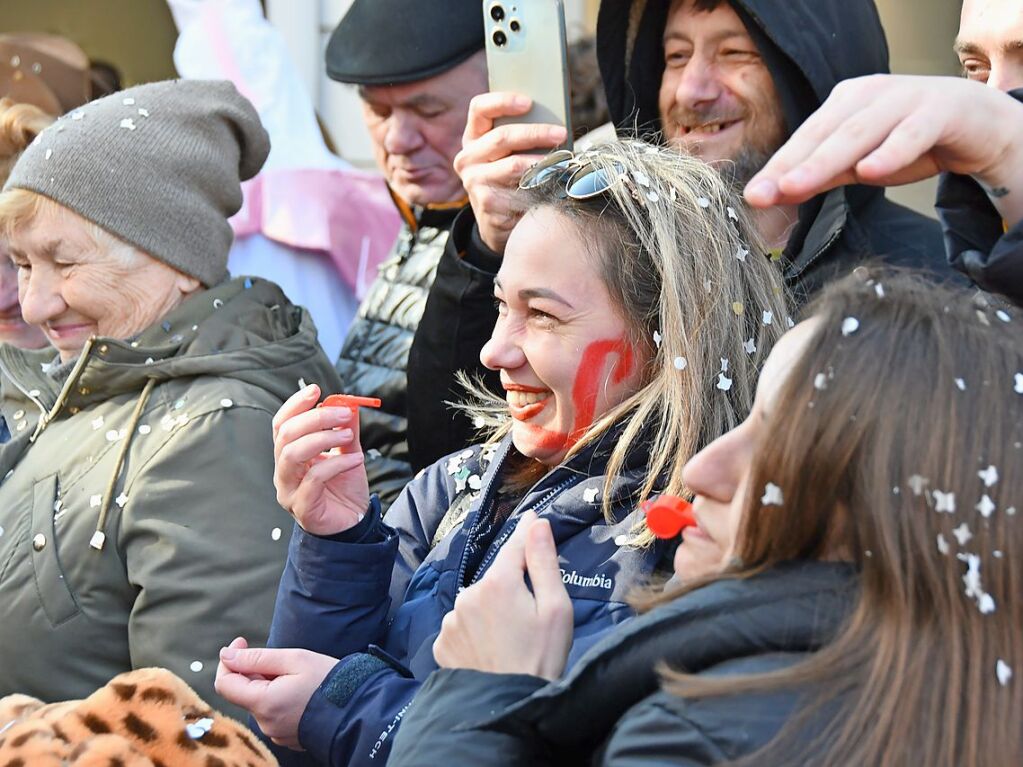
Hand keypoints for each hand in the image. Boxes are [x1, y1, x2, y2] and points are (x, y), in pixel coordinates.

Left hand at [215, 637, 338, 749]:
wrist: (358, 709)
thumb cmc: (328, 680)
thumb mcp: (295, 659)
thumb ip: (257, 658)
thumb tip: (226, 654)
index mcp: (264, 704)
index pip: (224, 683)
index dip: (229, 660)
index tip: (242, 642)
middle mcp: (265, 723)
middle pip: (243, 692)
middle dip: (254, 670)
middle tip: (281, 657)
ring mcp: (275, 732)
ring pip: (259, 701)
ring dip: (268, 683)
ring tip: (296, 675)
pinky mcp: (286, 736)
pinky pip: (272, 713)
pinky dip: (278, 697)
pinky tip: (300, 690)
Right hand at [272, 384, 369, 534]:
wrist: (353, 524)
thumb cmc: (344, 489)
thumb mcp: (348, 453)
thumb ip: (346, 431)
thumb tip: (350, 404)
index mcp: (290, 455)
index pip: (281, 424)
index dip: (295, 405)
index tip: (316, 390)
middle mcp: (283, 472)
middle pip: (285, 436)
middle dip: (315, 418)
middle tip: (343, 413)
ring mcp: (288, 491)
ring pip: (291, 455)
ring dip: (321, 438)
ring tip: (347, 435)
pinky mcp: (302, 508)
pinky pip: (313, 479)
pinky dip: (336, 464)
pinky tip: (355, 459)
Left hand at [433, 511, 573, 680]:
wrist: (509, 708)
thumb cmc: (541, 659)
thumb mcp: (556, 608)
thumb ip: (543, 562)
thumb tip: (536, 524)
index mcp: (498, 582)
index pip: (514, 546)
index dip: (526, 534)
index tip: (532, 520)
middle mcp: (468, 595)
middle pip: (496, 578)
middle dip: (511, 588)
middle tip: (529, 617)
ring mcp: (451, 621)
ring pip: (477, 603)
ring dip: (491, 611)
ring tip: (508, 640)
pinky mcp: (442, 643)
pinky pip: (462, 626)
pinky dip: (475, 633)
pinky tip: (490, 650)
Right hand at [455, 92, 567, 252]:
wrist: (498, 223)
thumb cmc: (510, 180)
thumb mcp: (509, 155)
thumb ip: (521, 138)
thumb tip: (554, 125)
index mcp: (473, 138)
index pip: (479, 109)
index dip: (502, 101)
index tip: (528, 102)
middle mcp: (468, 158)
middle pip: (501, 137)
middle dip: (535, 133)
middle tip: (561, 133)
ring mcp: (474, 182)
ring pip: (513, 166)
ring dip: (542, 162)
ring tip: (562, 160)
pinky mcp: (486, 203)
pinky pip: (519, 191)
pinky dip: (539, 187)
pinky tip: (552, 186)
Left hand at [745, 75, 1022, 227]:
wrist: (979, 125)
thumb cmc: (910, 141)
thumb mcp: (858, 164)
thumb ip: (819, 176)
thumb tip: (771, 195)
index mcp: (843, 105)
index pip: (804, 139)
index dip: (777, 168)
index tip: (752, 196)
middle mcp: (868, 95)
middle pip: (823, 135)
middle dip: (790, 166)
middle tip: (763, 194)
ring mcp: (904, 98)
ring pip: (859, 133)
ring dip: (826, 161)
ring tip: (797, 185)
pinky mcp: (940, 110)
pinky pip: (912, 133)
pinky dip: (891, 151)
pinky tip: (871, 171)